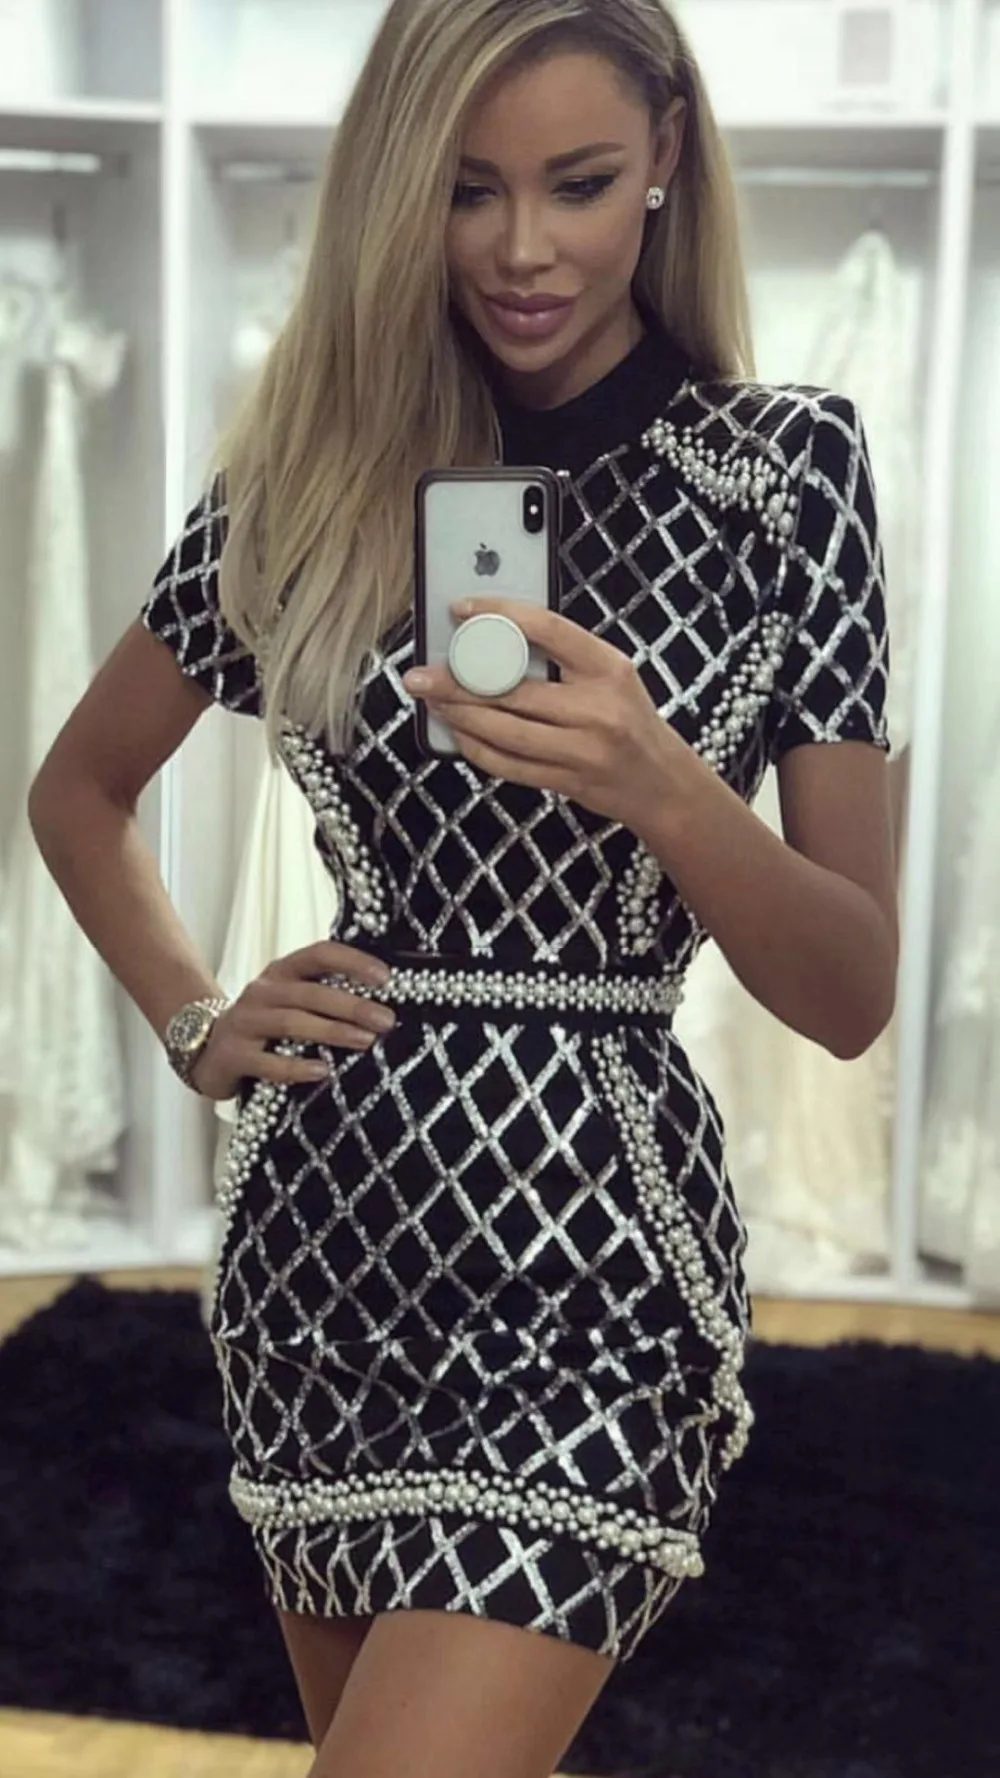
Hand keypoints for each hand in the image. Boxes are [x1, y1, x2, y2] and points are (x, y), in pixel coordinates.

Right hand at [189, 941, 396, 1101]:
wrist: (206, 1051)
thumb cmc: (265, 1026)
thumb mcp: (289, 1002)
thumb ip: (323, 996)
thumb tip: (383, 1005)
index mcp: (281, 972)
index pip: (318, 954)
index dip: (352, 961)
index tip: (386, 978)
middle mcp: (261, 992)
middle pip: (310, 993)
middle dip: (351, 1005)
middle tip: (386, 1020)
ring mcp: (244, 1022)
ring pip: (291, 1023)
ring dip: (331, 1031)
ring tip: (365, 1041)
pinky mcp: (233, 1055)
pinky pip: (266, 1062)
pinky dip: (296, 1068)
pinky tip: (323, 1072)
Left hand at [402, 597, 682, 826]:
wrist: (662, 783)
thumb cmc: (629, 719)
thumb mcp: (611, 675)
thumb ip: (564, 657)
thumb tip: (494, 637)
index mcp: (608, 668)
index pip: (547, 628)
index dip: (498, 615)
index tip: (460, 610)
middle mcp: (597, 709)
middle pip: (512, 690)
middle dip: (457, 681)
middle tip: (420, 674)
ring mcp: (582, 750)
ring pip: (503, 732)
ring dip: (459, 716)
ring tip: (432, 702)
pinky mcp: (567, 782)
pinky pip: (509, 765)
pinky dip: (476, 748)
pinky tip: (458, 733)